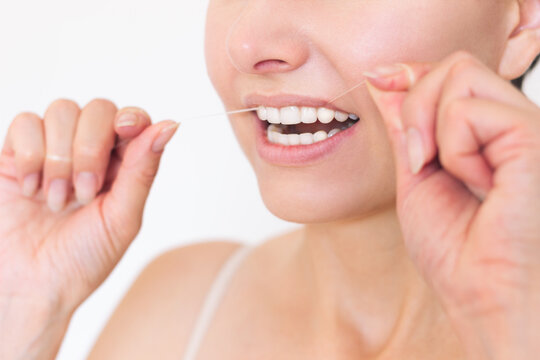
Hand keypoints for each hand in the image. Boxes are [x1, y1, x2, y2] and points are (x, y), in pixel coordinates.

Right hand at [0, 98, 178, 317]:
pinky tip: (31, 190)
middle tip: (84, 194)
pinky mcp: (15, 154)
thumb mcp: (122, 219)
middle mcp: (90, 153)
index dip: (132, 118)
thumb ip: (143, 170)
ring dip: (60, 158)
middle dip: (91, 149)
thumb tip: (169, 126)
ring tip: (56, 201)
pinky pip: (24, 122)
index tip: (126, 130)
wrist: (30, 287)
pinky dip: (30, 156)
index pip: (133, 120)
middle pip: (98, 109)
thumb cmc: (82, 260)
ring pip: (62, 110)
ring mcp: (53, 150)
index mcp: (123, 167)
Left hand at [364, 51, 539, 358]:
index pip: (452, 72)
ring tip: (450, 174)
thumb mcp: (416, 174)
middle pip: (455, 65)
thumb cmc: (454, 248)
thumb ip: (407, 123)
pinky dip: (455, 150)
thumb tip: (385, 78)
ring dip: (433, 129)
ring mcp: (529, 126)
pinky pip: (468, 111)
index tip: (377, 79)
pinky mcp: (535, 139)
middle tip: (418, 159)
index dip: (412, 72)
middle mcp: (513, 122)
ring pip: (461, 73)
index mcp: (489, 132)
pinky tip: (478, 184)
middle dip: (416, 104)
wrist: (481, 294)